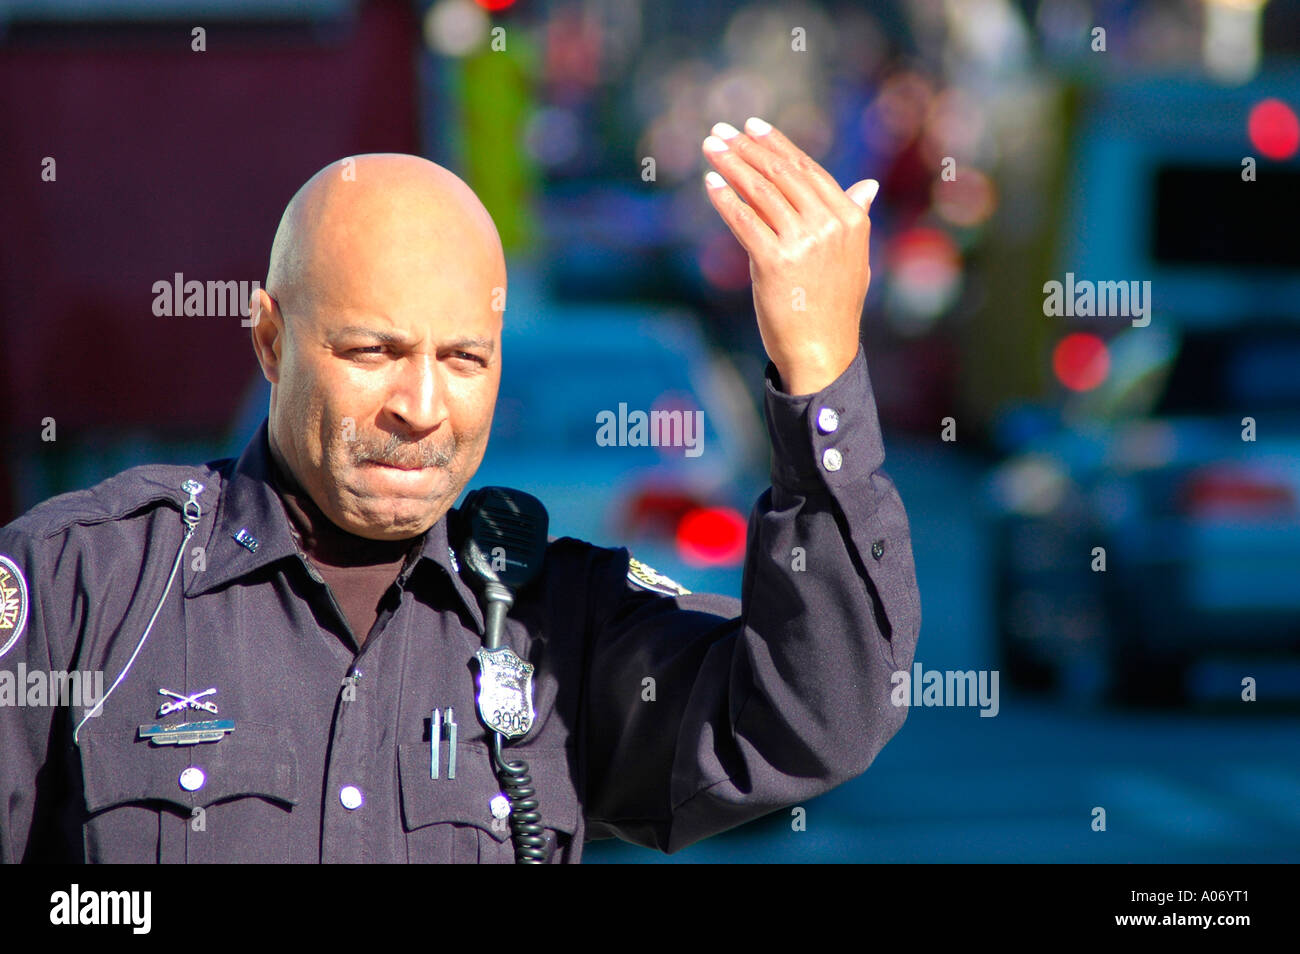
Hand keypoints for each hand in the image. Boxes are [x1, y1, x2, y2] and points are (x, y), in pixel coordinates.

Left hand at [702, 117, 877, 395]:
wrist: (822, 350)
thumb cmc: (832, 305)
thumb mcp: (853, 257)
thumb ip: (853, 217)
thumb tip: (866, 188)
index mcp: (849, 218)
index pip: (808, 170)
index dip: (777, 145)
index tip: (752, 127)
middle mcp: (829, 225)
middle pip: (781, 174)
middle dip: (746, 148)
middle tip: (720, 131)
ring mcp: (803, 242)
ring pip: (760, 191)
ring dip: (731, 165)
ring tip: (710, 148)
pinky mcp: (775, 261)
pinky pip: (744, 220)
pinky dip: (725, 199)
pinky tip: (710, 184)